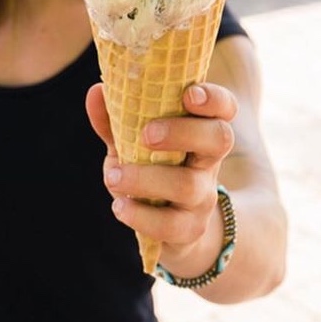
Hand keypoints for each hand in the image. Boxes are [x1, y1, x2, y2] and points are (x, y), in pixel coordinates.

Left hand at [86, 81, 237, 272]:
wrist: (172, 230)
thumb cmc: (153, 171)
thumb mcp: (134, 144)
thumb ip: (116, 119)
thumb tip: (96, 92)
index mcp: (202, 131)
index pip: (224, 108)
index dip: (214, 98)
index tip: (189, 94)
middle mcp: (209, 162)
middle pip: (220, 138)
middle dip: (184, 132)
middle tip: (147, 134)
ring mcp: (203, 197)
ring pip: (188, 185)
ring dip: (146, 179)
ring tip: (113, 176)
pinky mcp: (189, 229)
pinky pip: (171, 225)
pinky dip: (140, 215)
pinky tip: (120, 206)